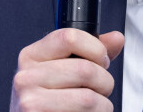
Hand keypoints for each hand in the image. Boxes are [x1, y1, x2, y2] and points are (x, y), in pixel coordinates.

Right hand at [9, 28, 124, 110]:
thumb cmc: (50, 99)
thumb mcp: (64, 68)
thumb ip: (91, 51)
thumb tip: (116, 38)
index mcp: (32, 55)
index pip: (70, 37)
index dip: (95, 48)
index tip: (102, 60)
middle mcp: (26, 76)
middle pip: (84, 69)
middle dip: (104, 81)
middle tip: (102, 87)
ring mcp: (30, 102)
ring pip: (87, 98)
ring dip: (102, 104)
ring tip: (96, 105)